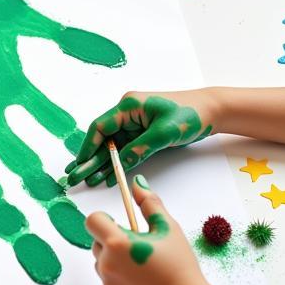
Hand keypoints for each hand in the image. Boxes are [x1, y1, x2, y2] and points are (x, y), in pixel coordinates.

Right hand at [66, 90, 214, 186]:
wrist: (211, 111)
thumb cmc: (189, 114)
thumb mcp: (164, 133)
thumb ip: (141, 147)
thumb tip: (121, 162)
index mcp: (129, 105)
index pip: (100, 127)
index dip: (88, 146)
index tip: (80, 163)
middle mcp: (127, 113)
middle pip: (102, 139)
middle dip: (88, 158)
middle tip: (74, 176)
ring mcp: (134, 124)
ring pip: (111, 146)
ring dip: (100, 163)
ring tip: (85, 179)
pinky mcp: (142, 134)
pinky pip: (124, 150)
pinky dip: (115, 163)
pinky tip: (105, 176)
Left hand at [87, 175, 206, 284]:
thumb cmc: (179, 265)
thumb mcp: (167, 227)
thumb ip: (149, 203)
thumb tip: (137, 183)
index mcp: (117, 243)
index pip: (93, 220)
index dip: (105, 218)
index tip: (121, 223)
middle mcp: (106, 263)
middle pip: (96, 239)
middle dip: (112, 237)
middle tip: (138, 244)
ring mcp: (107, 281)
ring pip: (100, 259)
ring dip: (113, 256)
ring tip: (141, 261)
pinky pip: (107, 277)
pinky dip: (118, 273)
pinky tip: (140, 277)